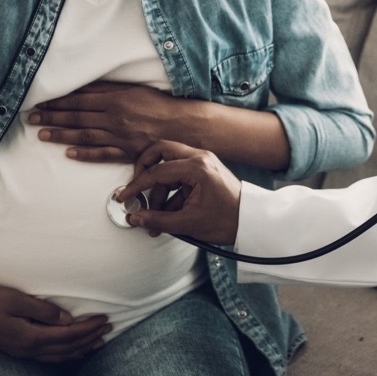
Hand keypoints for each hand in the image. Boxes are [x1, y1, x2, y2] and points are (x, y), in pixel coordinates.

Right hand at [0, 283, 110, 362]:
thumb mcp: (16, 300)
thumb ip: (42, 310)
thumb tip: (67, 320)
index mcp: (30, 336)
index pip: (68, 335)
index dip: (89, 328)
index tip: (105, 319)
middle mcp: (29, 349)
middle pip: (67, 348)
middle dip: (90, 339)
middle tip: (109, 328)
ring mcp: (23, 352)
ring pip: (59, 356)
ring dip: (81, 349)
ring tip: (98, 342)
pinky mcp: (19, 350)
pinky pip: (49, 357)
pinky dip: (66, 355)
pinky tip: (72, 352)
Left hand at [29, 81, 177, 162]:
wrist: (184, 125)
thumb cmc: (160, 105)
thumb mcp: (134, 90)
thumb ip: (109, 89)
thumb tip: (83, 87)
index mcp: (116, 99)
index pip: (79, 99)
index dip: (58, 101)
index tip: (40, 101)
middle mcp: (115, 117)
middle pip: (77, 116)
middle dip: (52, 116)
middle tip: (31, 117)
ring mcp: (120, 136)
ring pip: (84, 134)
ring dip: (61, 134)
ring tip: (41, 134)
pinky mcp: (127, 151)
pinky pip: (102, 154)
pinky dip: (84, 154)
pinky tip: (68, 153)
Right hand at [119, 140, 241, 244]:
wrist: (252, 222)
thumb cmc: (228, 220)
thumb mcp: (189, 223)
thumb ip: (158, 220)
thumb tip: (135, 218)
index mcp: (197, 167)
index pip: (157, 171)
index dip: (137, 186)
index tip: (124, 197)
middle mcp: (200, 157)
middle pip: (160, 152)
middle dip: (144, 170)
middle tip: (136, 188)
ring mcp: (203, 162)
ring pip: (169, 165)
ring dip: (159, 190)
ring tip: (156, 217)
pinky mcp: (204, 171)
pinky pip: (179, 175)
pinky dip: (171, 192)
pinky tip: (169, 215)